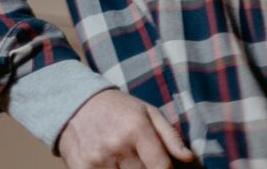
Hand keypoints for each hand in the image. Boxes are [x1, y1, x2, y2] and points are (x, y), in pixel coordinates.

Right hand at [59, 88, 194, 168]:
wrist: (77, 103)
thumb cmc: (120, 109)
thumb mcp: (149, 112)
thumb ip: (170, 136)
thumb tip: (189, 158)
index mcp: (137, 128)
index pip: (161, 166)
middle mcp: (117, 145)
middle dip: (145, 168)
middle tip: (140, 157)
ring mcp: (98, 159)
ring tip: (125, 158)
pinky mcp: (82, 167)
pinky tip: (111, 163)